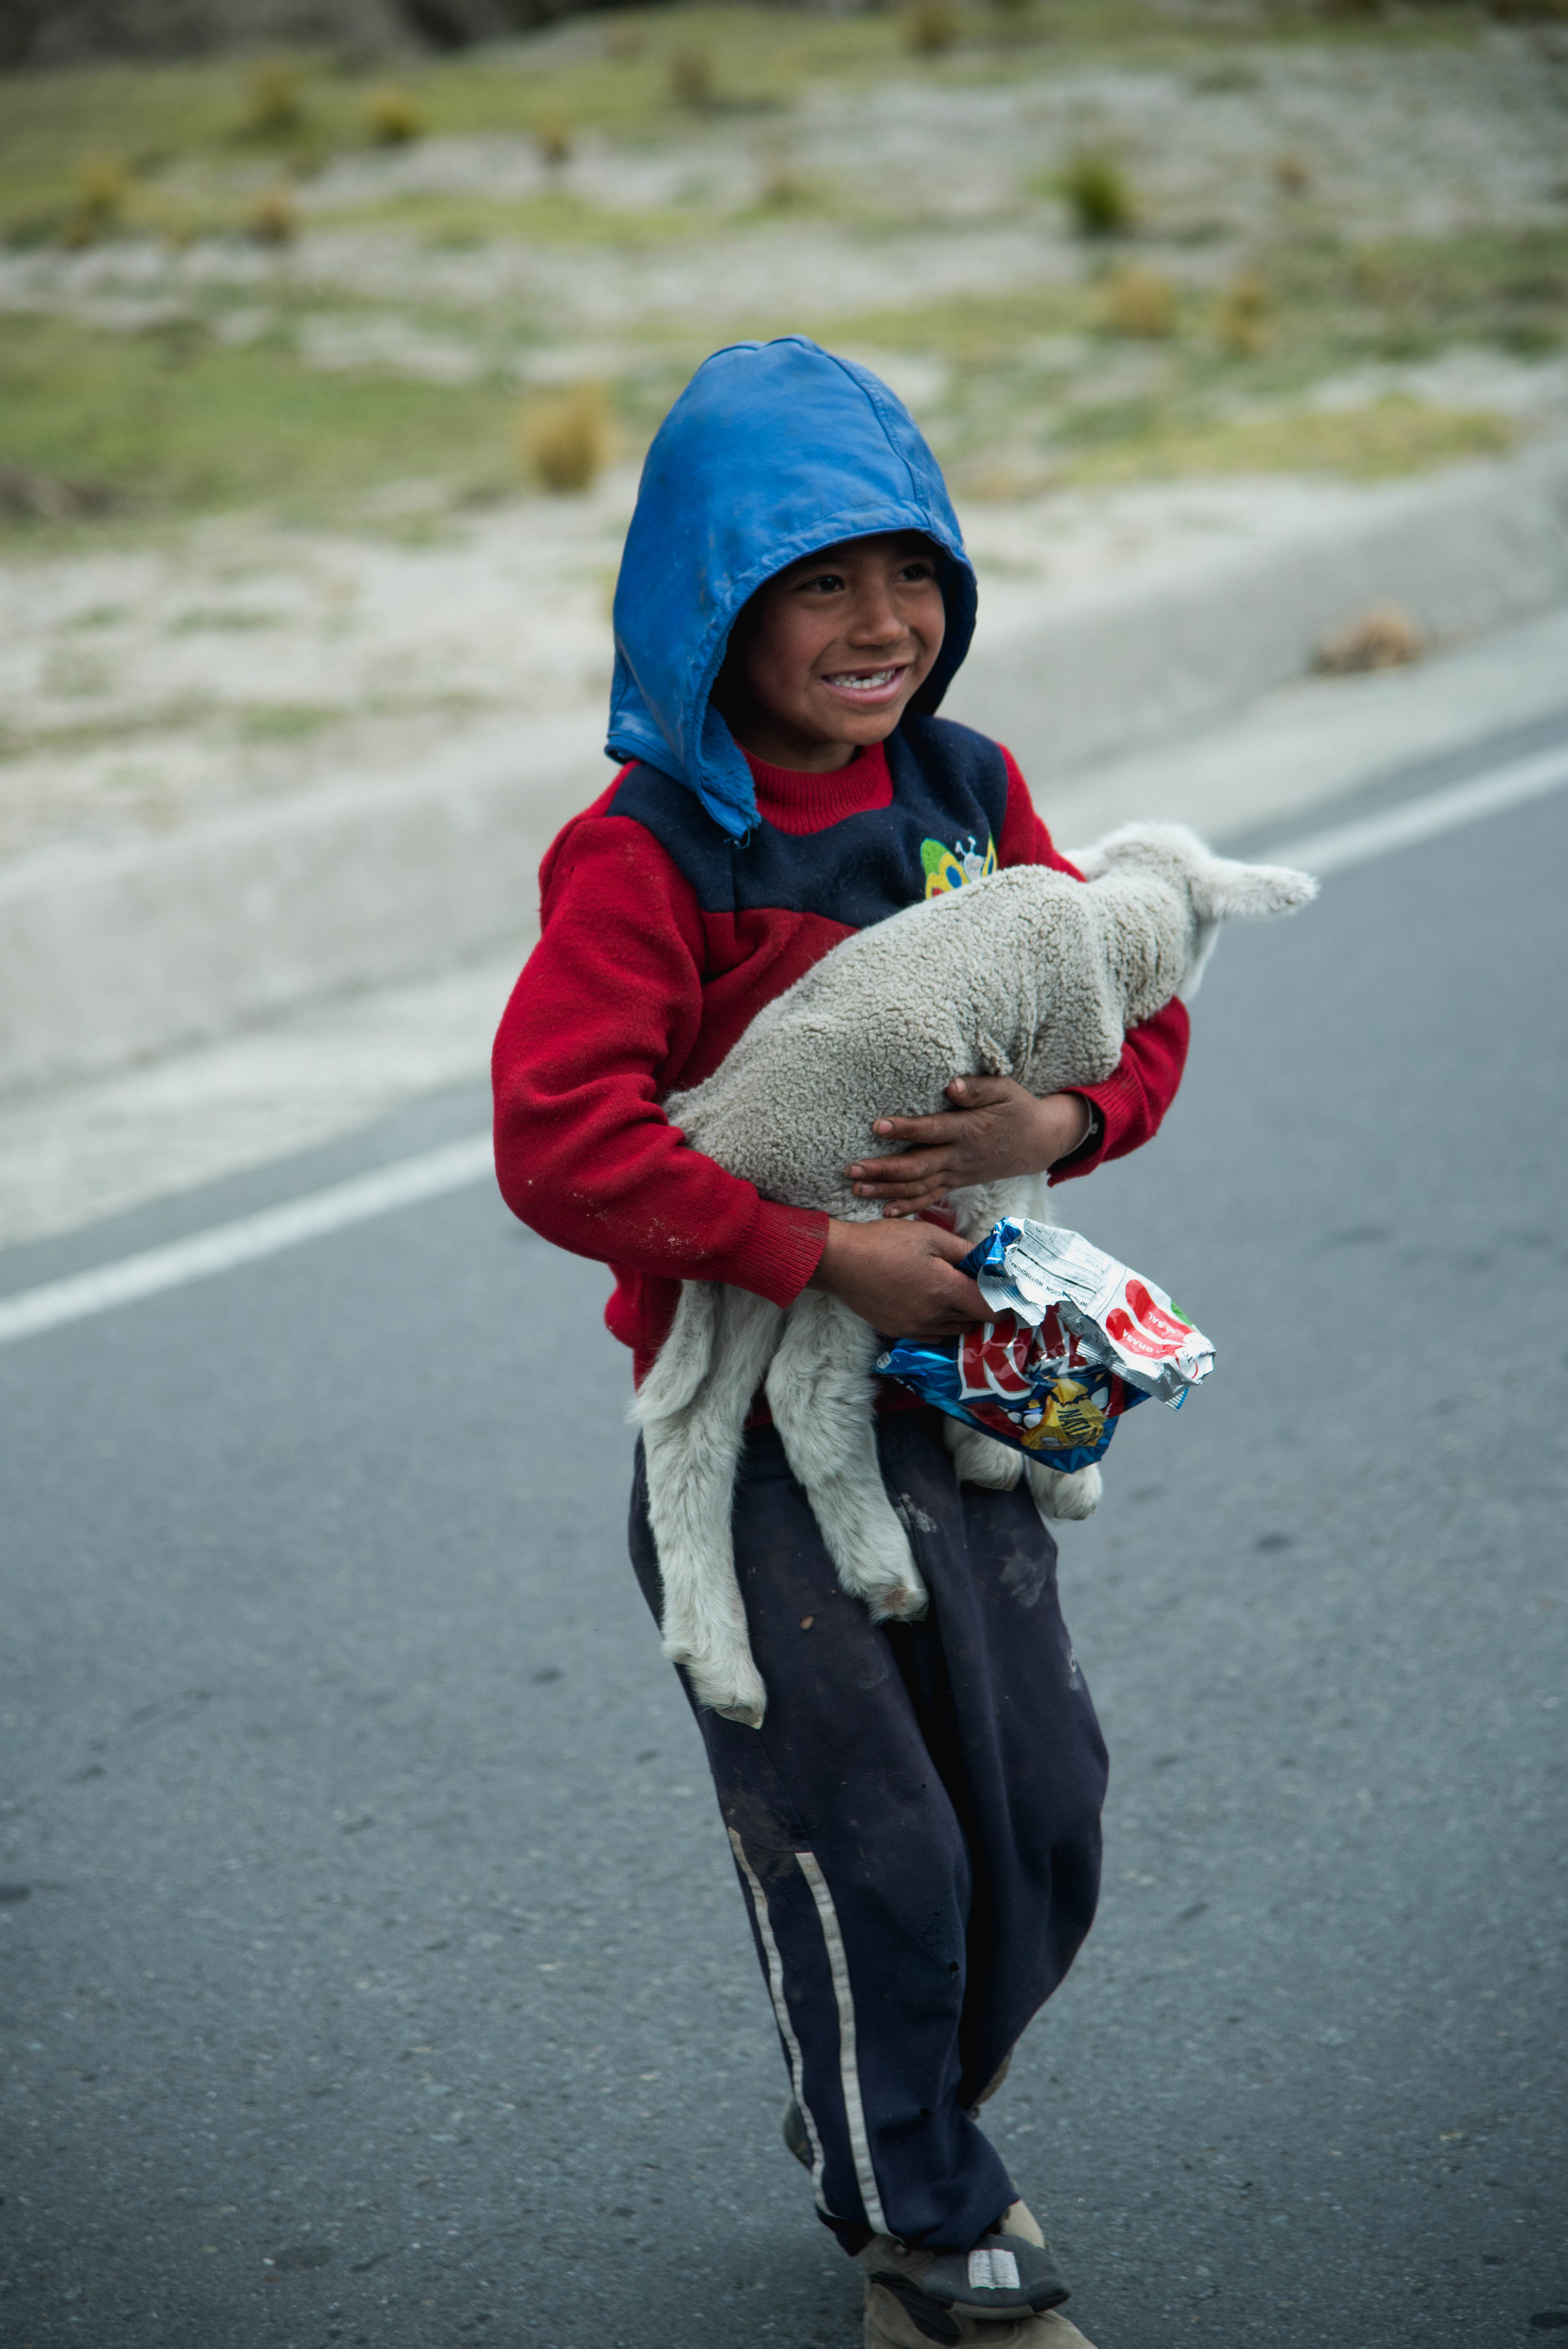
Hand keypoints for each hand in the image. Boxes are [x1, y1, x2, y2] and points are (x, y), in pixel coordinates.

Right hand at [807, 1216, 984, 1339]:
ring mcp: (915, 1328)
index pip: (991, 1309)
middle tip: (973, 1284)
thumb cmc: (885, 1242)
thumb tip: (989, 1261)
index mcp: (946, 1290)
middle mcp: (934, 1316)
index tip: (1001, 1288)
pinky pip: (931, 1335)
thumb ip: (964, 1251)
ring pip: (953, 1330)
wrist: (840, 1261)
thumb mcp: (930, 1235)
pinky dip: (938, 1323)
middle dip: (979, 1305)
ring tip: (949, 1293)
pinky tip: (927, 1303)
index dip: (1002, 1300)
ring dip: (959, 1316)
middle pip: (974, 1321)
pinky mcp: (899, 1332)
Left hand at [846, 1077, 1093, 1216]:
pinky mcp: (957, 1183)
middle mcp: (961, 1157)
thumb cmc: (1017, 1109)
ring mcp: (958, 1174)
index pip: (933, 1130)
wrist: (1038, 1141)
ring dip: (887, 1191)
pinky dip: (908, 1207)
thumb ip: (978, 1088)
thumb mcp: (1005, 1090)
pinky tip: (884, 1211)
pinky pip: (930, 1199)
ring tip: (856, 1190)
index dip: (906, 1129)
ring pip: (919, 1187)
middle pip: (918, 1167)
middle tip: (852, 1170)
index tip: (877, 1125)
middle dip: (883, 1170)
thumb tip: (951, 1086)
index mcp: (970, 1130)